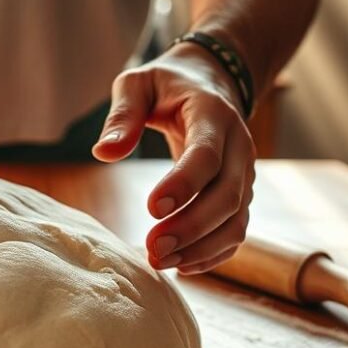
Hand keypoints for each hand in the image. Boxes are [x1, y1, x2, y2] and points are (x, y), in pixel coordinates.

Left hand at [92, 44, 256, 274]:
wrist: (212, 83)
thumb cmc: (167, 86)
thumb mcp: (138, 84)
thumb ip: (122, 115)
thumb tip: (103, 152)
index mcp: (214, 115)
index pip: (206, 156)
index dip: (183, 184)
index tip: (151, 209)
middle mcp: (239, 147)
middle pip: (227, 196)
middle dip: (191, 227)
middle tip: (152, 249)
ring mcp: (244, 175)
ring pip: (235, 222)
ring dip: (201, 248)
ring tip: (160, 261)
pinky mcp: (240, 196)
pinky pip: (235, 233)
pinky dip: (212, 255)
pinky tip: (180, 265)